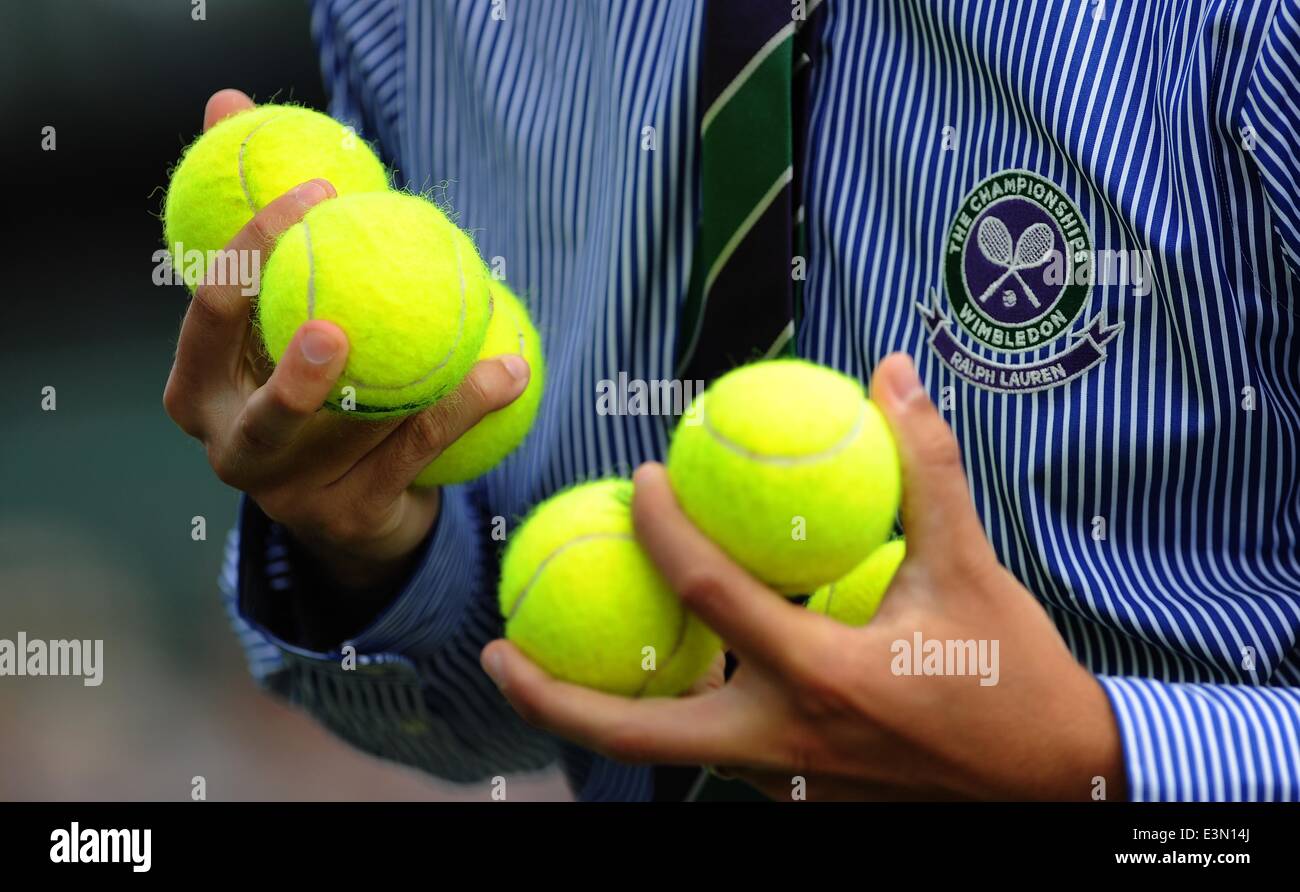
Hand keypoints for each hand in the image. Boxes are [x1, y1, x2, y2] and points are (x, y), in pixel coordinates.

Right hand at [163, 89, 531, 589]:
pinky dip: (466, 410)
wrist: (350, 501)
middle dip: (295, 375)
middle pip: (263, 414)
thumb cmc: (313, 380)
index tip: (317, 192)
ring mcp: (289, 498)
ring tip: (486, 342)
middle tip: (336, 330)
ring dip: (430, 388)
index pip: (213, 311)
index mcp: (196, 390)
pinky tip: (511, 370)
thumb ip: (266, 222)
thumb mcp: (283, 303)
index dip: (254, 249)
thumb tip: (229, 99)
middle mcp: (232, 451)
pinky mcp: (349, 520)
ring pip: (359, 439)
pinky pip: (416, 457)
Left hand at [480, 353, 1123, 800]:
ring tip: (553, 657)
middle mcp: (785, 740)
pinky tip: (665, 667)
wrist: (1058, 783)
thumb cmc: (1014, 674)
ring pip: (671, 751)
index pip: (713, 598)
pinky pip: (714, 750)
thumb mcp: (972, 566)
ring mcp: (786, 778)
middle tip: (496, 651)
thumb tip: (893, 373)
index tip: (639, 480)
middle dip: (553, 702)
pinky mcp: (797, 792)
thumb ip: (926, 466)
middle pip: (638, 737)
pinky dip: (676, 712)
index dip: (663, 531)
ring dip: (608, 708)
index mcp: (823, 677)